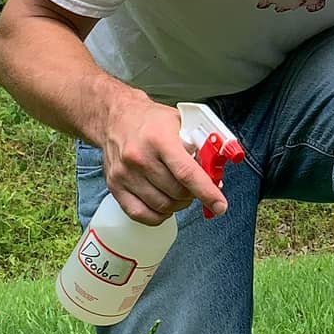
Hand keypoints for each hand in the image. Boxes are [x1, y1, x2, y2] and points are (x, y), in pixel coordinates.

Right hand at [100, 95, 227, 223]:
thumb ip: (199, 145)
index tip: (219, 205)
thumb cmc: (150, 120)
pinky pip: (140, 214)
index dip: (206, 192)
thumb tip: (214, 173)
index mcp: (159, 139)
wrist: (116, 117)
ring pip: (161, 206)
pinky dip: (157, 215)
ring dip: (177, 204)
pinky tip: (164, 205)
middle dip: (192, 194)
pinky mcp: (114, 185)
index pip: (186, 173)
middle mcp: (139, 157)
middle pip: (176, 192)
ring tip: (180, 192)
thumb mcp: (180, 122)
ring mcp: (124, 173)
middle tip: (195, 187)